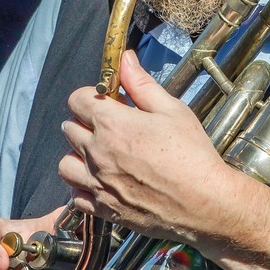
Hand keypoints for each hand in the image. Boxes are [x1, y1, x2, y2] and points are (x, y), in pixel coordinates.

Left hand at [59, 52, 266, 250]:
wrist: (204, 203)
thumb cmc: (192, 155)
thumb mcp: (172, 110)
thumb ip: (141, 84)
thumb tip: (125, 60)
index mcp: (112, 124)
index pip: (77, 100)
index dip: (92, 96)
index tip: (109, 102)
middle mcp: (98, 153)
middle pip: (69, 129)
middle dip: (85, 123)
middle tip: (110, 127)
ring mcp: (97, 184)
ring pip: (65, 164)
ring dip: (77, 156)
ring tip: (99, 156)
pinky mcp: (103, 209)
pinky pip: (76, 196)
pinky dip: (83, 189)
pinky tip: (101, 183)